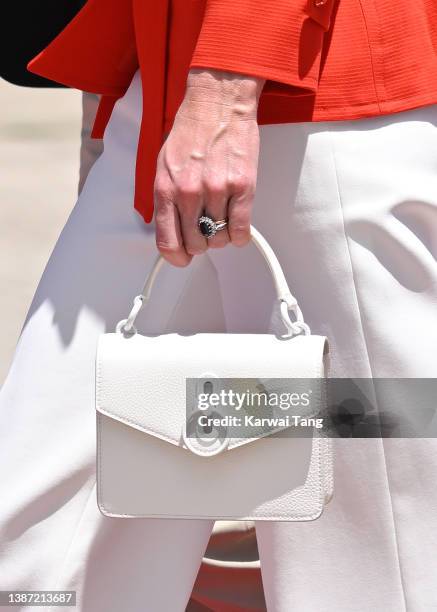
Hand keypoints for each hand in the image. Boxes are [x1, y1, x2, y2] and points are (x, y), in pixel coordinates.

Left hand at [153, 68, 264, 265]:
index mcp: (166, 189)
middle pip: (197, 245)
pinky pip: (242, 229)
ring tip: (221, 217)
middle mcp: (190, 193)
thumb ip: (165, 199)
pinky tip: (237, 225)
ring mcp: (217, 191)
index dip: (176, 258)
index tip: (183, 259)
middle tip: (206, 228)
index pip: (168, 242)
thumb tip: (171, 230)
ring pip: (220, 239)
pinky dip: (240, 234)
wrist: (219, 103)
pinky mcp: (243, 187)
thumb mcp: (163, 165)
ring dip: (222, 235)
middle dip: (202, 242)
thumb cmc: (191, 131)